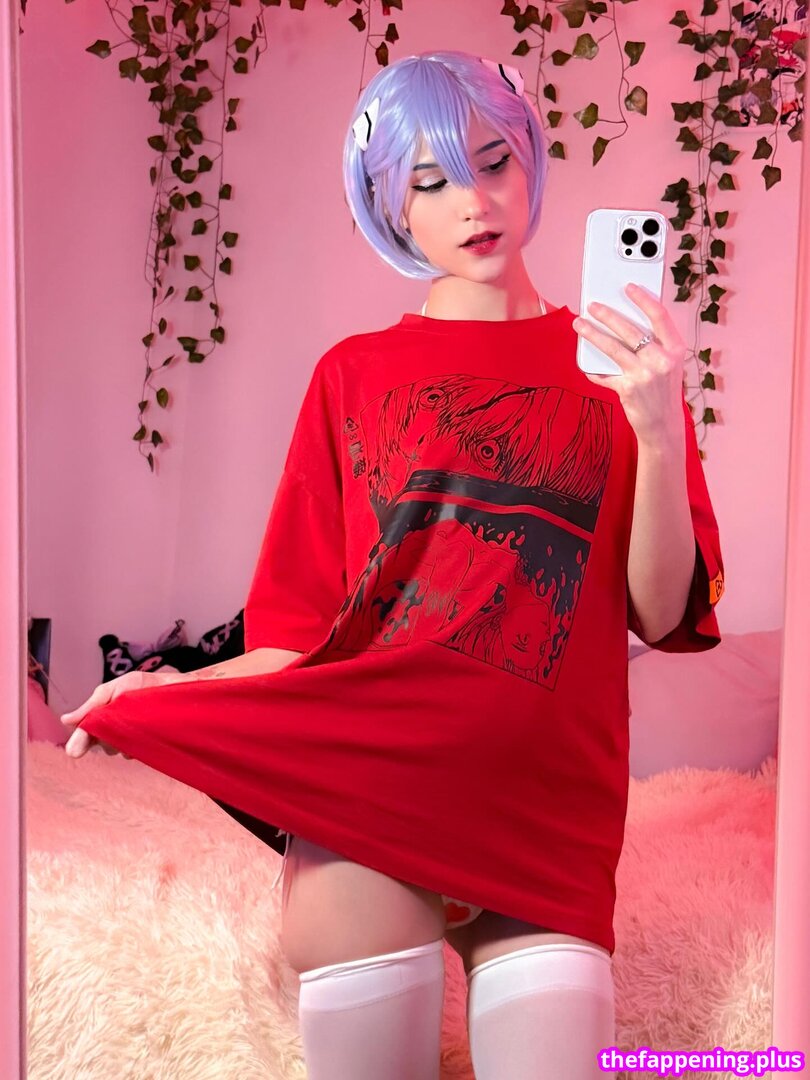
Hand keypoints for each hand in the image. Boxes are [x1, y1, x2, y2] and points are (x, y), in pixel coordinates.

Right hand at [61, 669, 189, 758]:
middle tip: (120, 723)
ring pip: (115, 749)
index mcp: (102, 716)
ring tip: (138, 723)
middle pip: (100, 743)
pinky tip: (146, 735)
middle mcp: (112, 731)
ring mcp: (127, 740)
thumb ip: (94, 703)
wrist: (177, 690)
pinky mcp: (143, 747)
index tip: (75, 751)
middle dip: (107, 737)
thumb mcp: (119, 688)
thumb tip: (66, 720)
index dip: (81, 740)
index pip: (86, 732)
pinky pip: (133, 753)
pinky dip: (136, 746)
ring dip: (122, 741)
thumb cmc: (146, 686)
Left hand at [572, 282, 684, 447]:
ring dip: (593, 334)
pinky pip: (605, 375)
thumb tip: (625, 323)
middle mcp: (662, 361)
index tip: (628, 287)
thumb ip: (655, 346)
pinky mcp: (628, 390)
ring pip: (613, 348)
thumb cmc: (664, 392)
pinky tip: (586, 365)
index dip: (643, 299)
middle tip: (592, 306)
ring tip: (579, 324)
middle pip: (630, 330)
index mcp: (675, 350)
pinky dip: (594, 370)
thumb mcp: (669, 365)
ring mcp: (645, 375)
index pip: (660, 316)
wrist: (664, 426)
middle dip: (608, 315)